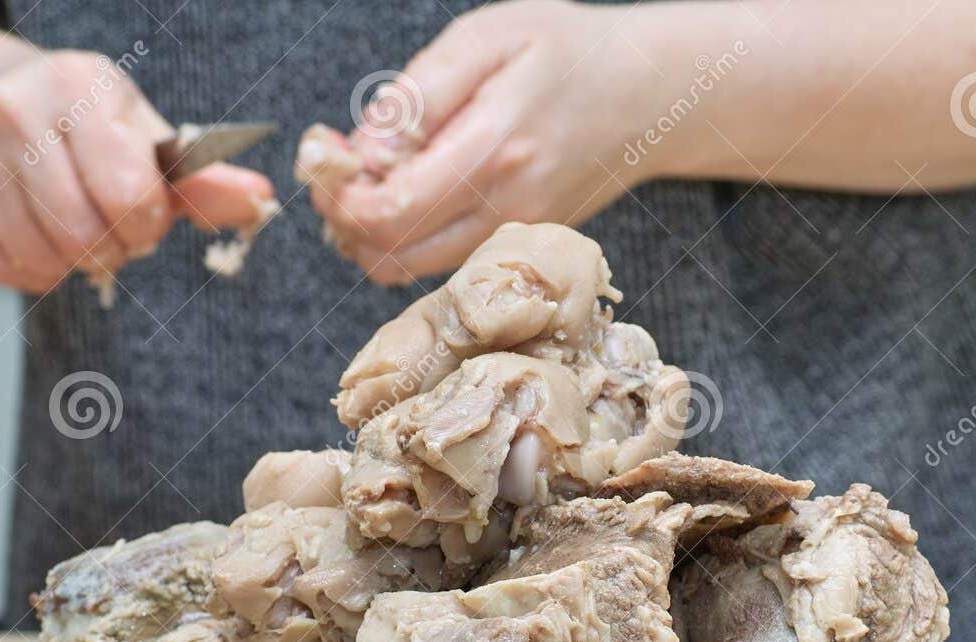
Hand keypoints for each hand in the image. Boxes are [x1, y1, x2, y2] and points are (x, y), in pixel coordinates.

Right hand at [0, 50, 274, 292]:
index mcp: (77, 86)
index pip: (131, 197)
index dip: (146, 225)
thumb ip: (202, 180)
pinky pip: (4, 271)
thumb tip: (258, 200)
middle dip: (109, 247)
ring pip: (43, 260)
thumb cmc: (78, 126)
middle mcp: (11, 110)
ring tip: (68, 228)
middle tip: (104, 226)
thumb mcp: (142, 136)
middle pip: (85, 236)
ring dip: (70, 263)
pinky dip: (29, 270)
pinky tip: (31, 235)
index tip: (141, 214)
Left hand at [309, 0, 669, 284]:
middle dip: (343, 219)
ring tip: (369, 181)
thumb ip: (419, 95)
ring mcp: (514, 235)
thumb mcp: (487, 38)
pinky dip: (405, 239)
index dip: (339, 196)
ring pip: (411, 270)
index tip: (328, 160)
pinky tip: (405, 194)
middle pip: (392, 254)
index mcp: (495, 149)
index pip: (392, 211)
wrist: (648, 93)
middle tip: (337, 172)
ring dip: (370, 235)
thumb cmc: (566, 51)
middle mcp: (506, 207)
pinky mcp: (516, 244)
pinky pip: (440, 263)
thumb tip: (365, 149)